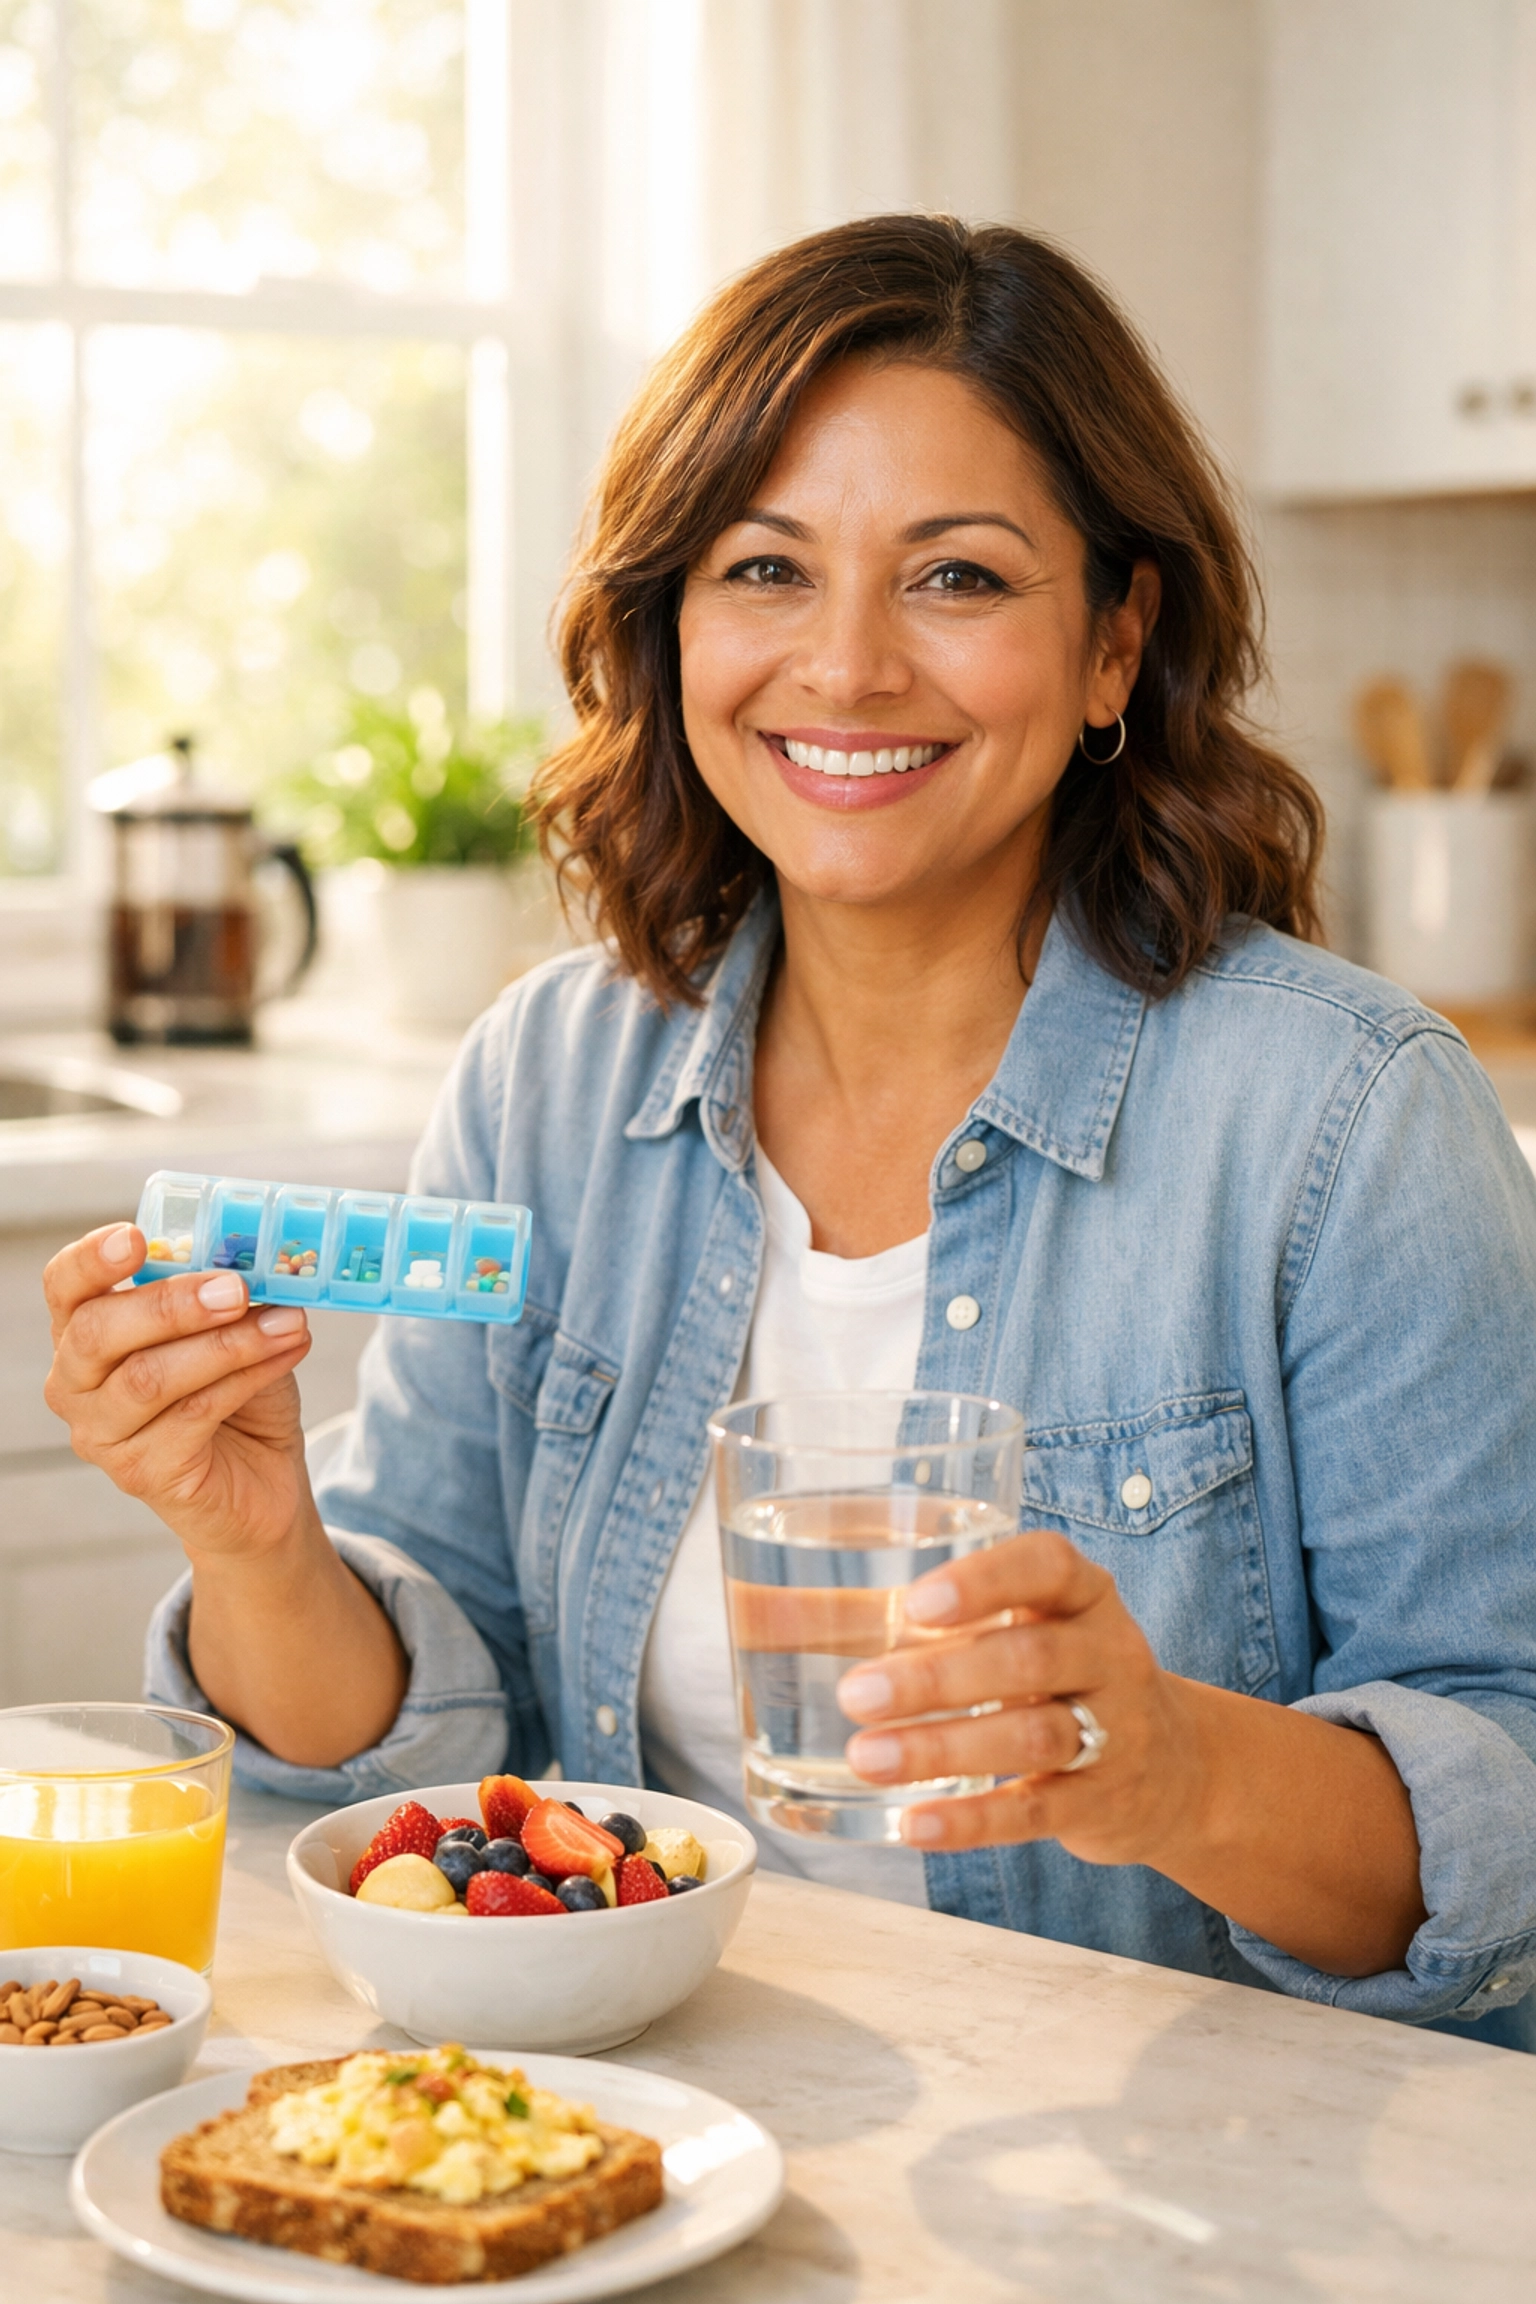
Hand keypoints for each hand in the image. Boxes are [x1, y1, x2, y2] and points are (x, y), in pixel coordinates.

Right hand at [43, 1223, 320, 1565]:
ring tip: (289, 1322)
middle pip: (98, 1331)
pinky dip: (248, 1375)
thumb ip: (223, 1295)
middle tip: (237, 1288)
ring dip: (227, 1343)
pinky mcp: (142, 1473)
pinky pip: (194, 1413)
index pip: (64, 1288)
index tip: (137, 1237)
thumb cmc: (238, 1397)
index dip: (92, 1259)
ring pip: (150, 1377)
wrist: (263, 1483)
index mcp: (84, 1335)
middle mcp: (76, 1386)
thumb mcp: (229, 1331)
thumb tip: (254, 1257)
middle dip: (172, 1303)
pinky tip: (287, 1353)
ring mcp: (102, 1435)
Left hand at [837, 1528, 1199, 1862]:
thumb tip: (751, 1610)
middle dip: (940, 1677)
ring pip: (1034, 1738)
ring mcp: (1114, 1732)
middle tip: (857, 1692)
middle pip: (1031, 1658)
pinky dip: (971, 1822)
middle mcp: (1107, 1653)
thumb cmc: (1047, 1671)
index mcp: (1079, 1592)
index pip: (1049, 1565)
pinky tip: (910, 1824)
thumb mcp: (996, 1626)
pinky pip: (1038, 1814)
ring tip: (865, 1759)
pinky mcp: (1101, 1804)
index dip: (985, 1579)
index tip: (916, 1601)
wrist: (1171, 1767)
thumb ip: (883, 1613)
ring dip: (944, 1748)